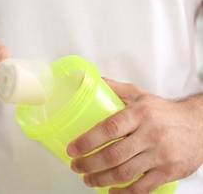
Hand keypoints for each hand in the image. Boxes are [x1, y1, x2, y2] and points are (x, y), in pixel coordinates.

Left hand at [66, 78, 202, 192]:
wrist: (199, 126)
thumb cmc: (164, 112)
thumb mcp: (140, 95)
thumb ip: (115, 89)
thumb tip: (88, 80)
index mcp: (140, 114)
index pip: (109, 128)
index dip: (87, 141)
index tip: (72, 149)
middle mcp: (150, 134)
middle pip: (114, 155)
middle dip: (89, 164)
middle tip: (76, 166)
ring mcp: (160, 155)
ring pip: (125, 173)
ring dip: (101, 179)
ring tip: (88, 179)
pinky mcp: (169, 172)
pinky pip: (143, 188)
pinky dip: (124, 193)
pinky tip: (112, 191)